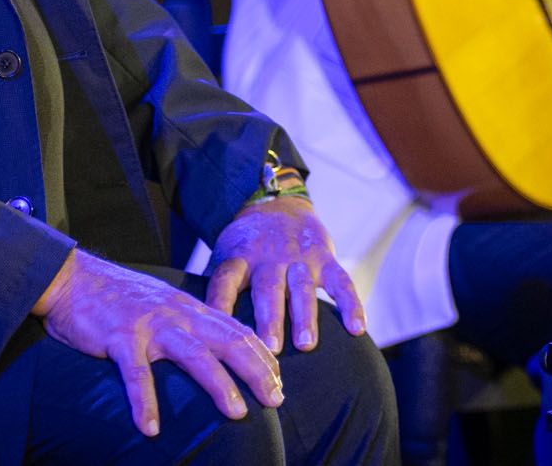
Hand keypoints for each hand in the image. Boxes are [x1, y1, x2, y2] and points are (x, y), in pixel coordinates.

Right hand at [33, 248, 282, 437]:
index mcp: (189, 308)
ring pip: (194, 354)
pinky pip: (135, 373)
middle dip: (256, 370)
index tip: (280, 383)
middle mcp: (176, 314)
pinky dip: (144, 401)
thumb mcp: (164, 305)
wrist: (73, 278)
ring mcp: (150, 325)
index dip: (261, 356)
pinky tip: (150, 428)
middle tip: (276, 399)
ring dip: (219, 384)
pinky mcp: (120, 337)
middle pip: (227, 340)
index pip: (236, 330)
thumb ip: (191, 323)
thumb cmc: (120, 298)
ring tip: (237, 413)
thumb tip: (219, 348)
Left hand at [206, 194, 366, 354]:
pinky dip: (351, 304)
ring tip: (306, 345)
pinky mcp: (324, 257)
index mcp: (239, 257)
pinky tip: (357, 329)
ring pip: (303, 288)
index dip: (219, 304)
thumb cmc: (246, 243)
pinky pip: (340, 281)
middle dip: (270, 319)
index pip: (224, 280)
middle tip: (270, 349)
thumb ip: (215, 285)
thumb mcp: (225, 254)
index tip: (216, 332)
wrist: (277, 204)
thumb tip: (194, 328)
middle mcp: (268, 257)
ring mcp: (298, 257)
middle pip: (268, 288)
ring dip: (305, 316)